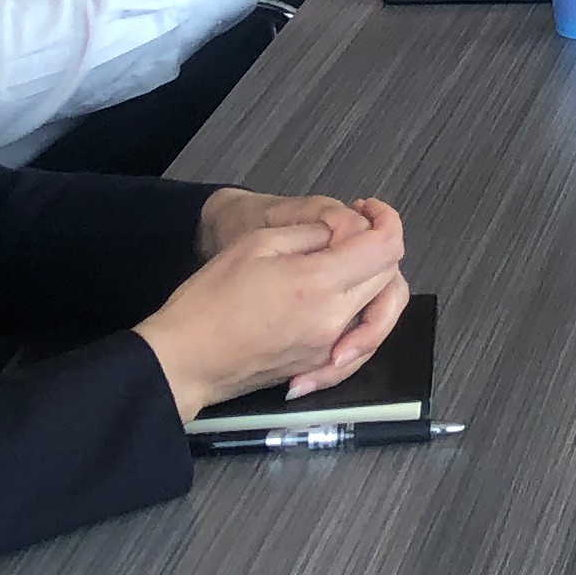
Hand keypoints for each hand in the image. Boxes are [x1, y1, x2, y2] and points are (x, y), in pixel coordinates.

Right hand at [138, 195, 410, 417]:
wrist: (184, 360)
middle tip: (354, 232)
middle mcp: (334, 319)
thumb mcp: (259, 243)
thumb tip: (344, 232)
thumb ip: (312, 233)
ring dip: (379, 285)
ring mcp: (329, 347)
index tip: (370, 208)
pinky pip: (361, 344)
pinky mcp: (319, 366)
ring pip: (383, 313)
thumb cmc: (210, 299)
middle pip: (391, 279)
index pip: (386, 248)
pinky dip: (363, 322)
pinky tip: (342, 304)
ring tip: (350, 265)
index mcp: (319, 283)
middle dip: (381, 249)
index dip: (386, 220)